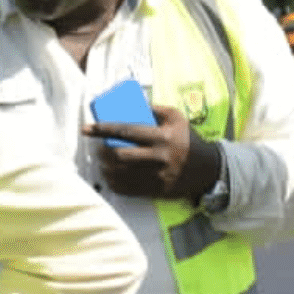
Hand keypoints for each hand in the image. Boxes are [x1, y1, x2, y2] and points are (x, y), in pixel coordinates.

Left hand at [85, 104, 220, 202]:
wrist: (208, 169)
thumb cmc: (188, 140)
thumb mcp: (177, 118)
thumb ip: (156, 109)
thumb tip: (134, 103)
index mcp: (161, 137)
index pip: (125, 131)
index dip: (102, 130)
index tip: (86, 129)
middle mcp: (158, 157)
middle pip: (119, 155)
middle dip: (102, 152)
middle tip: (96, 148)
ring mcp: (156, 176)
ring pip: (120, 174)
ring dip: (105, 168)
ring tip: (102, 162)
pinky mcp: (156, 191)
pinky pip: (128, 189)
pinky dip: (113, 183)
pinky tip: (109, 177)